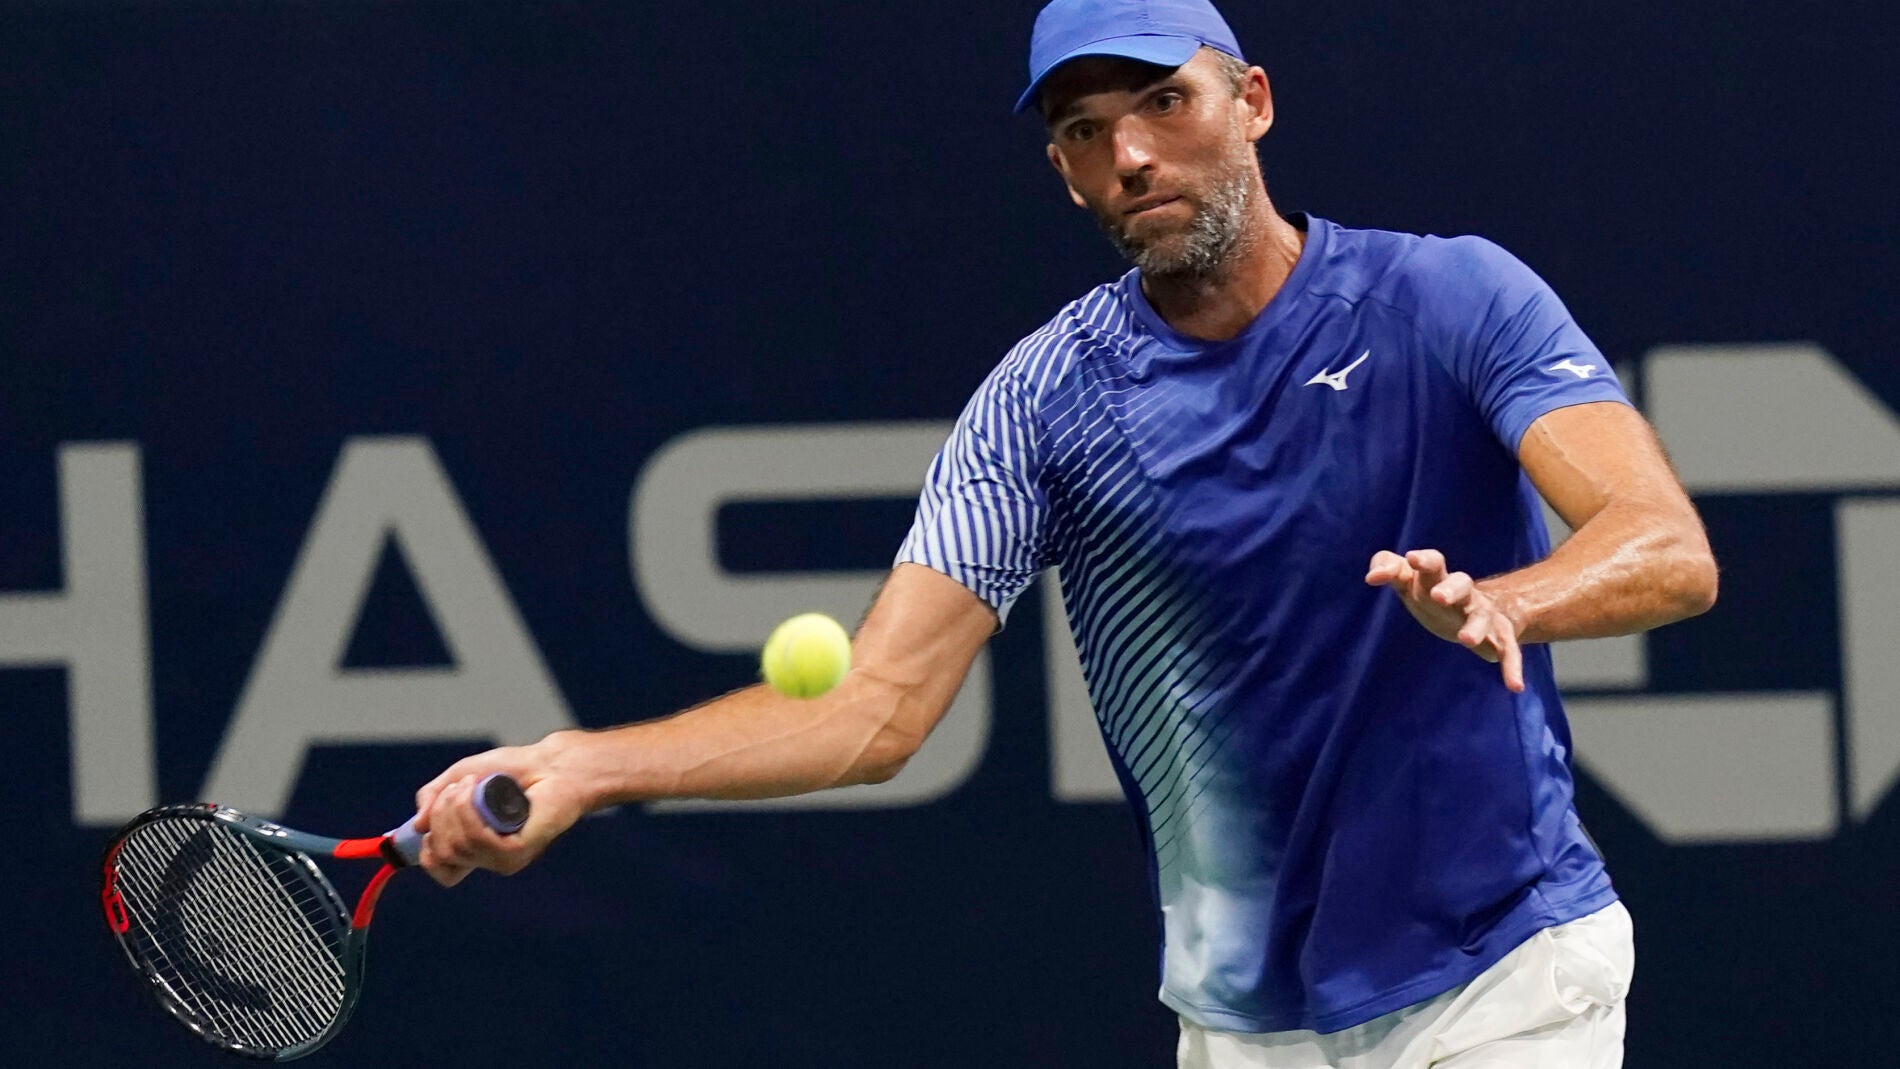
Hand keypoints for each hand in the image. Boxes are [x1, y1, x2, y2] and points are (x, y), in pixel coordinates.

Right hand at [412, 732, 594, 886]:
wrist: (549, 763)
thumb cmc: (512, 770)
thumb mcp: (459, 777)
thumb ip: (432, 798)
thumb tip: (418, 826)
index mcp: (476, 846)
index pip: (441, 869)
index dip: (427, 846)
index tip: (431, 819)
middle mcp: (488, 857)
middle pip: (441, 853)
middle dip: (440, 814)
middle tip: (461, 787)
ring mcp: (503, 858)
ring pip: (455, 846)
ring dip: (455, 808)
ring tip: (473, 784)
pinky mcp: (517, 852)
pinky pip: (477, 841)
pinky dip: (470, 812)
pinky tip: (479, 792)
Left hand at [1365, 548, 1525, 692]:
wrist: (1476, 607)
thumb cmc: (1430, 591)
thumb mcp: (1407, 579)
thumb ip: (1388, 568)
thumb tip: (1371, 577)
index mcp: (1438, 577)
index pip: (1433, 563)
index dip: (1424, 560)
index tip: (1411, 558)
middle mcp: (1464, 593)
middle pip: (1462, 584)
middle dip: (1451, 589)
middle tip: (1437, 596)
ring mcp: (1482, 614)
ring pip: (1482, 617)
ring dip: (1475, 628)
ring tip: (1466, 641)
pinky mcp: (1498, 637)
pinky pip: (1508, 650)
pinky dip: (1512, 667)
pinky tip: (1515, 686)